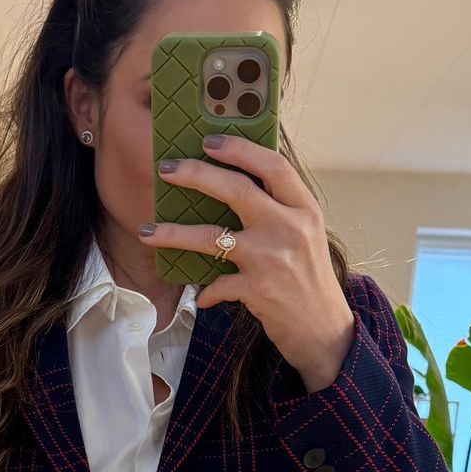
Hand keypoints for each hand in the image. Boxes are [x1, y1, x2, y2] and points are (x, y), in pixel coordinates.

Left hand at [145, 135, 354, 391]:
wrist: (324, 330)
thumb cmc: (309, 279)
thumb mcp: (306, 234)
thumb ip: (280, 208)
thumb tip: (235, 181)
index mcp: (304, 209)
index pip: (273, 165)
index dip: (240, 149)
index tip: (209, 141)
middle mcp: (290, 229)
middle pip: (236, 189)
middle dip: (196, 175)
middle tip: (166, 168)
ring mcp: (272, 259)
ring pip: (211, 236)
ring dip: (173, 233)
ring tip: (146, 231)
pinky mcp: (257, 290)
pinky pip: (216, 283)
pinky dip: (206, 291)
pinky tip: (202, 296)